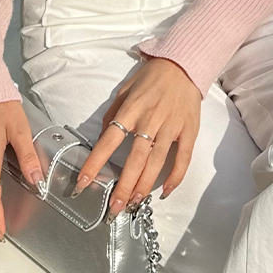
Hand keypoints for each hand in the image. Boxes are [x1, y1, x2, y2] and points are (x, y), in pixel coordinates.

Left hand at [76, 57, 201, 217]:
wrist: (184, 65)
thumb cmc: (151, 77)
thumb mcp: (125, 89)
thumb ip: (113, 113)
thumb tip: (103, 135)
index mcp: (131, 110)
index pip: (108, 141)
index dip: (95, 163)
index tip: (83, 183)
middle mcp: (150, 121)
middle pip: (134, 159)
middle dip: (123, 186)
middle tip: (114, 208)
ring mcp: (171, 127)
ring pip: (156, 162)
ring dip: (144, 185)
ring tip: (134, 203)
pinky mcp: (188, 131)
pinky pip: (183, 158)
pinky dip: (175, 177)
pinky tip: (165, 191)